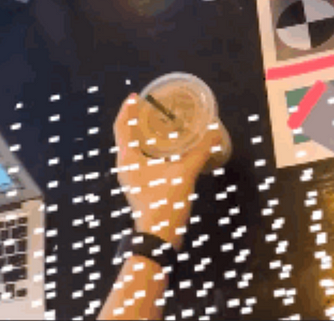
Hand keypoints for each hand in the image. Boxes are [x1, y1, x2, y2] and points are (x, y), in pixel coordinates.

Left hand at [112, 94, 218, 247]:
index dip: (128, 110)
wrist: (159, 237)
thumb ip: (199, 151)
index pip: (122, 127)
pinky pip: (141, 159)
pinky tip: (166, 148)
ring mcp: (132, 177)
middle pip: (126, 136)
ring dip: (143, 134)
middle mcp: (126, 166)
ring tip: (159, 123)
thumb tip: (211, 131)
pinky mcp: (140, 185)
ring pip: (133, 148)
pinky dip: (150, 148)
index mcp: (128, 159)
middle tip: (152, 107)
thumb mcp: (184, 173)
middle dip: (137, 120)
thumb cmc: (165, 204)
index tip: (136, 96)